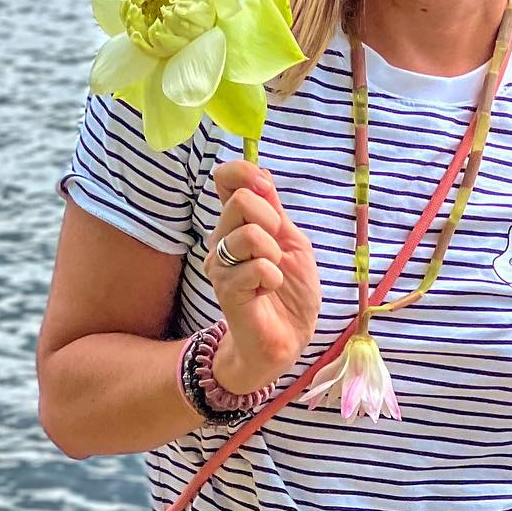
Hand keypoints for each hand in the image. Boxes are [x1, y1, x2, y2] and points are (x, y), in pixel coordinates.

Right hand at [203, 161, 320, 394]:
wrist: (287, 337)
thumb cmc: (291, 290)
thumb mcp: (292, 241)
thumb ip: (274, 211)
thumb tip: (262, 174)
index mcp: (238, 223)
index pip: (225, 179)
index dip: (246, 173)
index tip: (268, 190)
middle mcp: (221, 239)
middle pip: (239, 201)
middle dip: (271, 221)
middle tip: (277, 250)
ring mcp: (219, 265)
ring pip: (247, 234)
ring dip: (273, 254)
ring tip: (273, 274)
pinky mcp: (225, 290)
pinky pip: (256, 267)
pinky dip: (273, 278)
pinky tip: (267, 292)